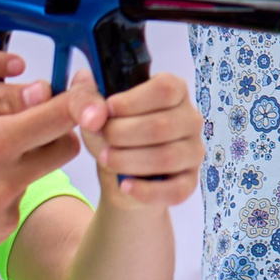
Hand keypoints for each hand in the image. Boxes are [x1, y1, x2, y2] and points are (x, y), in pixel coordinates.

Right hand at [0, 81, 82, 262]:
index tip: (85, 89)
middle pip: (64, 148)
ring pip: (37, 174)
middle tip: (29, 119)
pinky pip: (14, 201)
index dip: (81, 98)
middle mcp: (3, 182)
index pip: (61, 117)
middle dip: (57, 129)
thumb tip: (39, 91)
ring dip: (24, 159)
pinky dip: (2, 188)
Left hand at [66, 67, 203, 208]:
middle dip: (122, 134)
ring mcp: (193, 151)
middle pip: (162, 125)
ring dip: (129, 160)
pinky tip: (125, 185)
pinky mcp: (189, 181)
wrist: (119, 170)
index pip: (166, 89)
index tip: (108, 108)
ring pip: (167, 157)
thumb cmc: (112, 131)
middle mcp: (190, 119)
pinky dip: (146, 190)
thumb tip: (95, 116)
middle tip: (103, 138)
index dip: (133, 100)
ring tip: (107, 159)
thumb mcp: (94, 109)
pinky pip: (175, 190)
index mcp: (175, 91)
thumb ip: (86, 100)